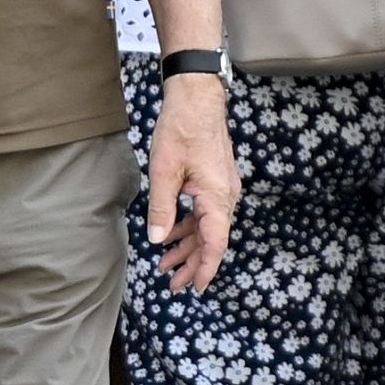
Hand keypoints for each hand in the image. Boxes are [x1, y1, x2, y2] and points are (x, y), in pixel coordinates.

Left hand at [144, 73, 240, 290]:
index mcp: (216, 196)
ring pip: (206, 227)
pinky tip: (173, 236)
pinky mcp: (215, 181)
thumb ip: (162, 208)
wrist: (197, 97)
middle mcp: (225, 196)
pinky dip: (189, 227)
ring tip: (166, 265)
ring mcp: (222, 188)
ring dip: (188, 246)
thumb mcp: (164, 171)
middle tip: (172, 285)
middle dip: (191, 263)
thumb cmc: (181, 129)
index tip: (195, 288)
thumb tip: (158, 239)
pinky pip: (204, 212)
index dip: (206, 268)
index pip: (215, 243)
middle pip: (211, 239)